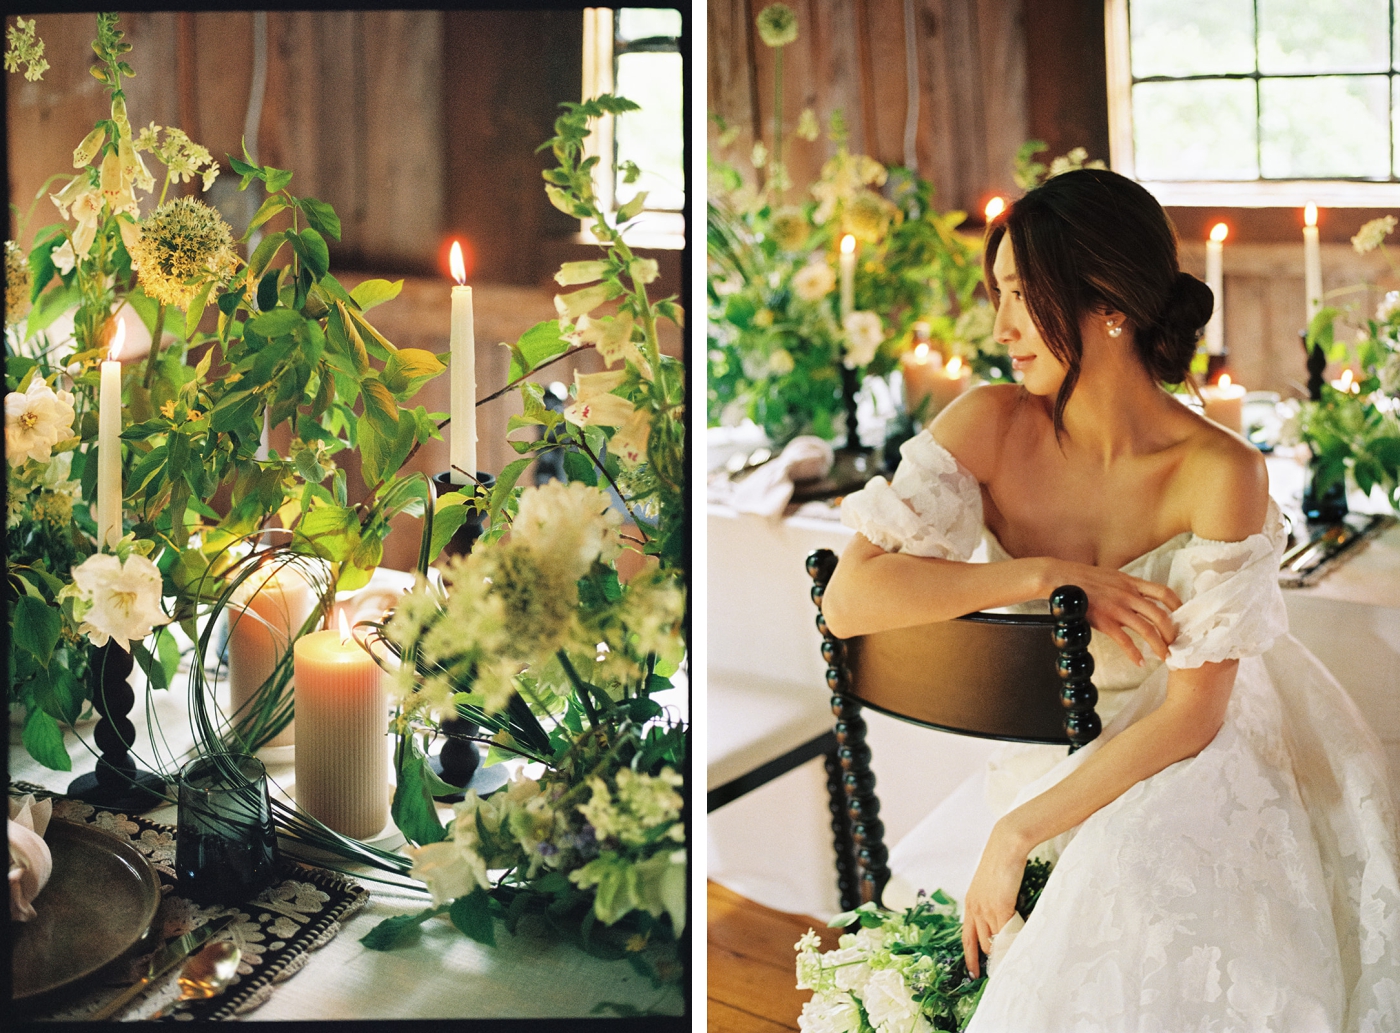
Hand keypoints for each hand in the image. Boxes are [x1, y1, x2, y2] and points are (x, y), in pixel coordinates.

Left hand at [961, 821, 1027, 979]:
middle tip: (999, 973)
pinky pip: (1007, 932)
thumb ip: (992, 902)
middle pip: (980, 944)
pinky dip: (1014, 942)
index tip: (972, 973)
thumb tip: (1001, 919)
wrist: (1006, 845)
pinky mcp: (1000, 906)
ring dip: (1003, 953)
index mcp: (970, 903)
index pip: (966, 937)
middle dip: (989, 960)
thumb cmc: (1001, 862)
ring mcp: (986, 908)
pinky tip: (1022, 948)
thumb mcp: (990, 885)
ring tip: (1013, 963)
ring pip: (994, 941)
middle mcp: (974, 908)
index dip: (969, 957)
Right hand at [1043, 559, 1180, 665]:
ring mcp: (1116, 608)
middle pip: (1161, 615)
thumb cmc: (1082, 578)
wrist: (1059, 578)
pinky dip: (1134, 654)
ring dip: (1159, 646)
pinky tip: (1138, 662)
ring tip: (1164, 657)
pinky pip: (1124, 640)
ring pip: (1147, 630)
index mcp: (1131, 582)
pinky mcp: (1103, 620)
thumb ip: (1126, 586)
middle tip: (1176, 644)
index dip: (1178, 606)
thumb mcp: (1111, 576)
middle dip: (1172, 633)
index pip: (1164, 592)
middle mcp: (1128, 595)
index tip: (1182, 618)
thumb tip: (1138, 596)